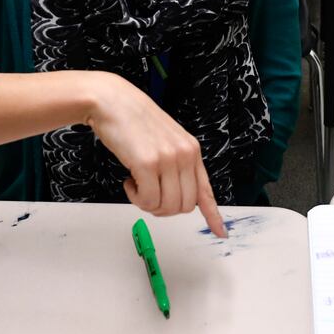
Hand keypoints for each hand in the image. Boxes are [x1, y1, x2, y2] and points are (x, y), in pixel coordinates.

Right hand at [83, 73, 225, 237]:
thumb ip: (176, 164)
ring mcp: (168, 159)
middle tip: (147, 196)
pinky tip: (129, 181)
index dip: (214, 215)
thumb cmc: (133, 121)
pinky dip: (136, 198)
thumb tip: (176, 194)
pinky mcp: (148, 163)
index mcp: (192, 150)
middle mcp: (185, 155)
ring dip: (148, 204)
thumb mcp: (165, 140)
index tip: (221, 232)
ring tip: (136, 184)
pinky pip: (148, 200)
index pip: (206, 190)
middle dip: (164, 209)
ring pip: (167, 206)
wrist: (112, 101)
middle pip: (184, 206)